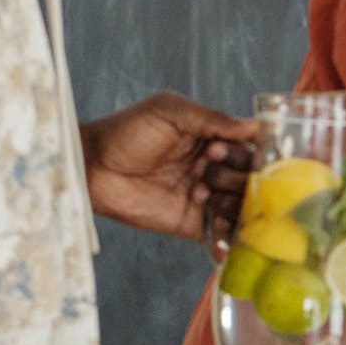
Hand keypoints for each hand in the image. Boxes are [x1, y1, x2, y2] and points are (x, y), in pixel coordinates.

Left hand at [80, 93, 256, 243]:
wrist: (91, 168)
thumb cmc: (125, 133)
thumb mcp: (169, 111)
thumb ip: (211, 118)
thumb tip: (254, 126)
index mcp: (213, 138)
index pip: (251, 146)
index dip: (247, 150)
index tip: (220, 149)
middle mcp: (214, 167)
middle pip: (251, 176)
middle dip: (237, 174)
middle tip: (207, 168)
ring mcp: (206, 196)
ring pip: (243, 204)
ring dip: (231, 199)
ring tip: (201, 193)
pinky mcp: (194, 223)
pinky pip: (225, 232)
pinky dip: (232, 232)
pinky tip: (220, 221)